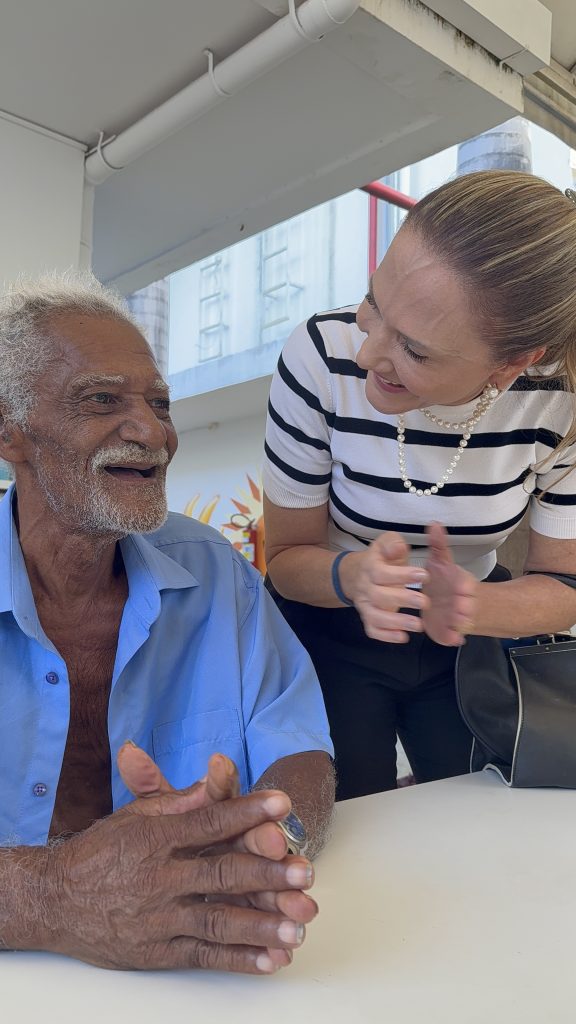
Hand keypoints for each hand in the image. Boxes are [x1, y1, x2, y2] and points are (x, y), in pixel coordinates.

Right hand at [41, 769, 314, 972]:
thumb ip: (178, 803)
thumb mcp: (134, 816)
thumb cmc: (99, 851)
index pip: (209, 821)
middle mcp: (158, 879)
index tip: (283, 803)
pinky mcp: (156, 952)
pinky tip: (271, 958)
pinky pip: (203, 956)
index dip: (248, 811)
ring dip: (261, 925)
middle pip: (220, 874)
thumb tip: (215, 783)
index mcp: (155, 838)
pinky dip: (239, 960)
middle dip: (267, 873)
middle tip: (304, 872)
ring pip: (217, 921)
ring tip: (298, 925)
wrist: (53, 901)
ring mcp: (158, 919)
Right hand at [342, 531, 428, 642]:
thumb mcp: (386, 543)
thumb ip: (393, 543)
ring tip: (418, 625)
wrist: (356, 574)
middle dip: (402, 600)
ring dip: (396, 622)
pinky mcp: (368, 619)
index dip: (402, 575)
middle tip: (425, 602)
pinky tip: (403, 637)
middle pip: (379, 597)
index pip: (381, 573)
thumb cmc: (380, 559)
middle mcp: (365, 588)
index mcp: (369, 567)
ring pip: (375, 617)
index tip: (424, 575)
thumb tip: (398, 548)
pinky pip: (373, 631)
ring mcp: (365, 606)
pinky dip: (386, 636)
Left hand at [421, 522, 477, 645]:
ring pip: (462, 622)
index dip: (464, 586)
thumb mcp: (441, 562)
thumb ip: (438, 545)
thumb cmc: (447, 580)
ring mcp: (457, 618)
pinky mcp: (449, 632)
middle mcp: (462, 602)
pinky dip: (454, 638)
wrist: (454, 603)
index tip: (461, 588)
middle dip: (463, 606)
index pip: (466, 584)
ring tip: (456, 623)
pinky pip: (453, 636)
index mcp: (461, 584)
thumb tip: (433, 523)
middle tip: (458, 608)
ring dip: (460, 623)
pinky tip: (454, 640)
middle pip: (466, 605)